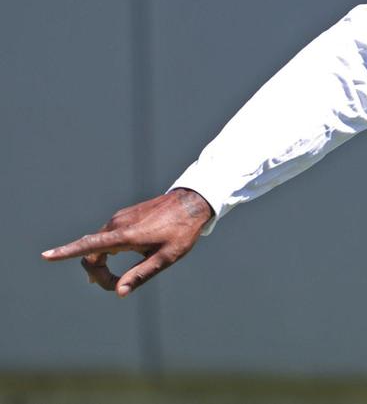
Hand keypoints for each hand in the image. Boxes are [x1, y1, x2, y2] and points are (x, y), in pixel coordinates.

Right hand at [41, 188, 213, 296]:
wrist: (192, 202)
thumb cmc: (181, 232)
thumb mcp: (165, 258)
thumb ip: (141, 275)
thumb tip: (119, 292)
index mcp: (124, 236)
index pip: (88, 246)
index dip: (65, 253)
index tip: (45, 255)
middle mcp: (117, 224)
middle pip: (91, 253)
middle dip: (96, 273)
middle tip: (115, 286)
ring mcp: (120, 218)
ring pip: (98, 244)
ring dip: (102, 262)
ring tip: (117, 278)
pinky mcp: (124, 216)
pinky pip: (107, 236)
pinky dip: (107, 250)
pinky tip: (122, 256)